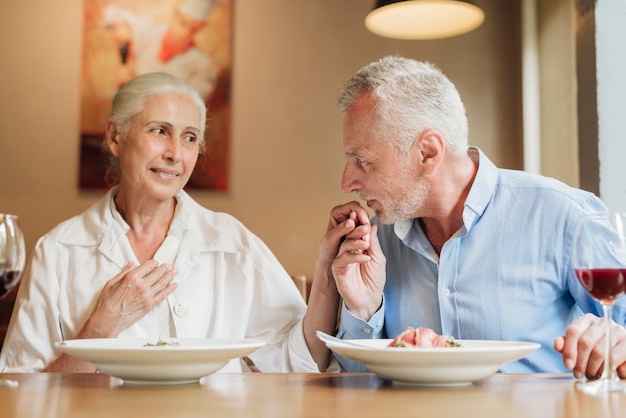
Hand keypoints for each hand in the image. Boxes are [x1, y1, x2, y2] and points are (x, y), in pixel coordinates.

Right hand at [78, 260, 177, 337]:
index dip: (154, 263)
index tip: (156, 262)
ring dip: (170, 276)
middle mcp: (141, 285)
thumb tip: (132, 264)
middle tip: (168, 265)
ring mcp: (147, 295)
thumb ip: (124, 272)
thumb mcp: (112, 283)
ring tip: (174, 272)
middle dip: (164, 268)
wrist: (107, 320)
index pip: (148, 266)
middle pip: (157, 273)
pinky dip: (170, 289)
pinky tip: (174, 285)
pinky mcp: (150, 304)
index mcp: (132, 277)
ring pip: (162, 282)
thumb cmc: (107, 302)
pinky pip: (163, 295)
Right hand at [318, 202, 384, 320]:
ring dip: (356, 242)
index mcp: (358, 246)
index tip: (367, 218)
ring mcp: (342, 259)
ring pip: (345, 244)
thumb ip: (374, 242)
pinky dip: (355, 256)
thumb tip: (373, 224)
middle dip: (357, 229)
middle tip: (365, 226)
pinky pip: (343, 258)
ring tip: (366, 243)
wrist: (369, 298)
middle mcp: (348, 250)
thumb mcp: (378, 258)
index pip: (357, 231)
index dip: (361, 225)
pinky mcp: (338, 269)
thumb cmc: (374, 278)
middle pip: (349, 235)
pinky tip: (365, 258)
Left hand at [554, 313, 625, 378]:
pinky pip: (615, 358)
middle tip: (579, 374)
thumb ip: (565, 344)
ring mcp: (617, 330)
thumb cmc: (594, 345)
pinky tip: (605, 373)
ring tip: (591, 374)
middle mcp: (602, 322)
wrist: (617, 347)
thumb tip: (558, 346)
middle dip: (580, 362)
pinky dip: (608, 368)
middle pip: (585, 342)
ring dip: (593, 367)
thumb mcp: (577, 343)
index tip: (568, 365)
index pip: (573, 331)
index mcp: (586, 319)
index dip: (569, 350)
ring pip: (600, 352)